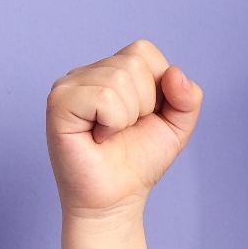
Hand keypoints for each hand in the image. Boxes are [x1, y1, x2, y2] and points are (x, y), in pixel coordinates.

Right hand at [46, 40, 202, 221]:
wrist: (117, 198)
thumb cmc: (139, 161)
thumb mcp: (177, 124)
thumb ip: (188, 96)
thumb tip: (175, 72)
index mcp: (112, 70)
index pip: (143, 51)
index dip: (157, 86)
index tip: (145, 115)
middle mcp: (86, 73)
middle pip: (134, 64)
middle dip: (145, 104)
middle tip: (125, 129)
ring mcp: (69, 86)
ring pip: (119, 79)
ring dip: (128, 116)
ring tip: (111, 133)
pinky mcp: (59, 103)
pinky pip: (103, 96)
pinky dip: (113, 121)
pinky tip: (99, 136)